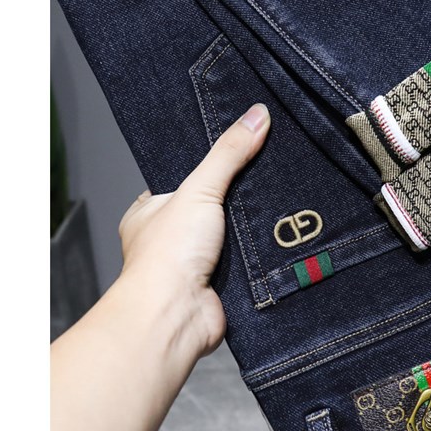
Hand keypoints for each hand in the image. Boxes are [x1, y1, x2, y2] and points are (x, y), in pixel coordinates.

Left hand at [116, 102, 270, 356]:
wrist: (176, 316)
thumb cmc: (167, 255)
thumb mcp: (199, 189)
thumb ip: (228, 153)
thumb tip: (256, 115)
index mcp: (149, 212)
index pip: (182, 178)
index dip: (210, 164)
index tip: (239, 148)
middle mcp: (169, 238)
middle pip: (212, 205)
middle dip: (237, 197)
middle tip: (268, 172)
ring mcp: (193, 263)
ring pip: (231, 234)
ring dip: (251, 227)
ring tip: (280, 199)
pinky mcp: (219, 283)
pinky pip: (247, 260)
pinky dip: (261, 252)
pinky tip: (281, 236)